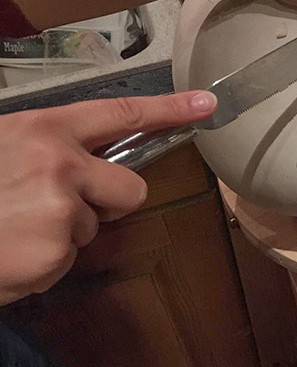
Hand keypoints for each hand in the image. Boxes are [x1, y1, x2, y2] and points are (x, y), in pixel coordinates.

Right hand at [0, 91, 216, 305]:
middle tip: (59, 207)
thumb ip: (49, 147)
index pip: (121, 113)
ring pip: (94, 227)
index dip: (169, 109)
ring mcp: (61, 209)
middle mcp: (60, 164)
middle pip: (131, 188)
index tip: (207, 104)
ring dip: (63, 233)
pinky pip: (69, 258)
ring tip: (16, 228)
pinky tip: (12, 251)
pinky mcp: (55, 252)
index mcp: (44, 129)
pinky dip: (45, 262)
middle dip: (109, 203)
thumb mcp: (4, 148)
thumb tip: (90, 158)